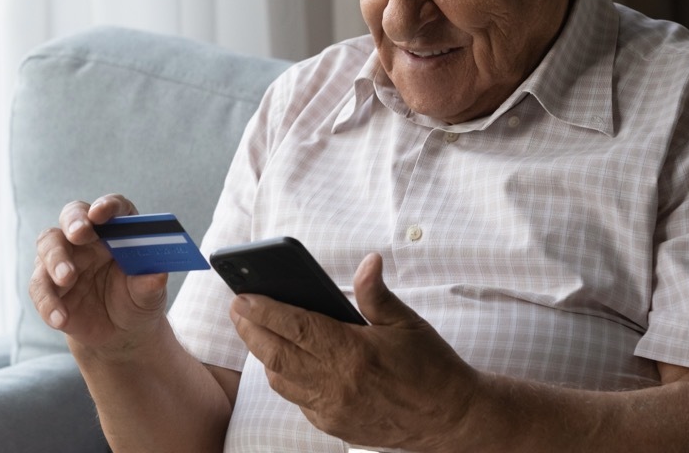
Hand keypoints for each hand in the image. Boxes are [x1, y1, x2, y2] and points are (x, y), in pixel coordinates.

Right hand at [29, 195, 169, 360]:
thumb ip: (149, 285)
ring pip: (48, 245)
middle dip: (74, 221)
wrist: (120, 332)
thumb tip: (156, 276)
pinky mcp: (48, 285)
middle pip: (73, 216)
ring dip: (55, 259)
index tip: (101, 213)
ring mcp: (64, 259)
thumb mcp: (148, 296)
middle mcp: (88, 238)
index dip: (107, 206)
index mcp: (117, 230)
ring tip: (66, 278)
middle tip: (79, 234)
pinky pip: (40, 287)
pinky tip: (59, 317)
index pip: (113, 206)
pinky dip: (48, 302)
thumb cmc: (137, 300)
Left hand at [229, 252, 480, 451]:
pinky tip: (287, 361)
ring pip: (281, 380)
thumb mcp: (407, 323)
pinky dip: (287, 379)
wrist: (452, 419)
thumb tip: (367, 261)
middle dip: (250, 329)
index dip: (264, 310)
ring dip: (265, 354)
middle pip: (276, 353)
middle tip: (237, 308)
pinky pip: (298, 400)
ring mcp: (334, 409)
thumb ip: (377, 293)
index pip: (296, 326)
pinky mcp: (336, 426)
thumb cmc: (432, 367)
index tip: (242, 296)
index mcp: (353, 353)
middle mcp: (338, 384)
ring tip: (256, 331)